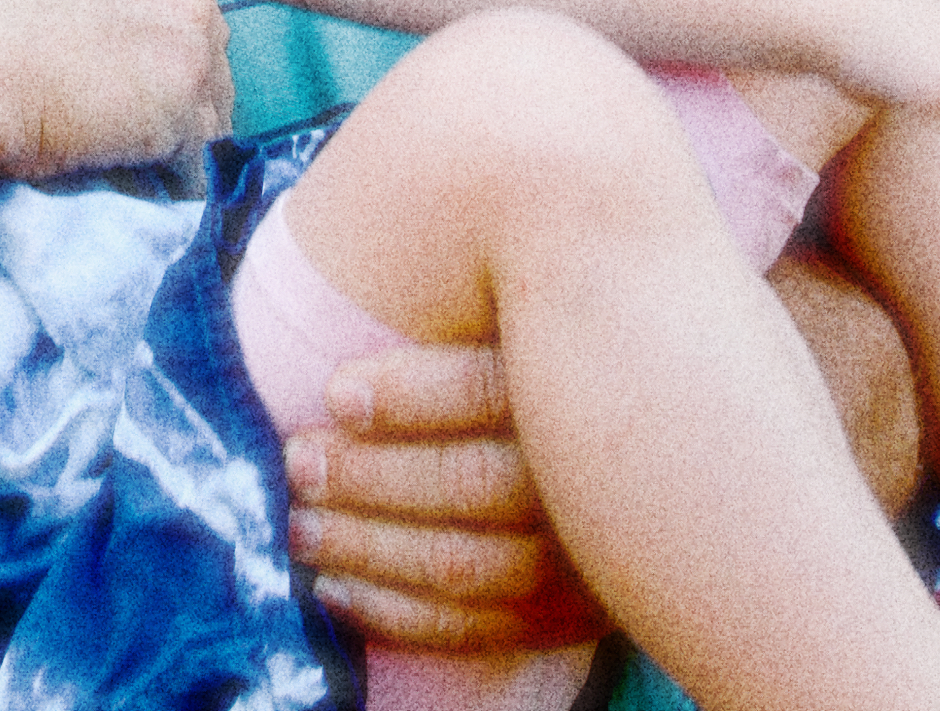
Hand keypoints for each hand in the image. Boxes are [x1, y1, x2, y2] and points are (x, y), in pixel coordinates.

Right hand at [0, 0, 233, 183]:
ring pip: (203, 90)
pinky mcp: (184, 102)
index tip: (85, 48)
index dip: (129, 17)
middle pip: (194, 27)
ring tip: (91, 137)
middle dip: (154, 67)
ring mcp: (189, 28)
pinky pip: (192, 151)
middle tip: (85, 100)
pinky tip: (103, 163)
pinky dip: (158, 167)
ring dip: (162, 119)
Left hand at [278, 341, 602, 654]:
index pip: (491, 389)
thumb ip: (468, 309)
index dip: (407, 395)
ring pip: (465, 566)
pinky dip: (392, 613)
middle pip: (473, 483)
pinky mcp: (573, 618)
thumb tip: (356, 342)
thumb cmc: (545, 364)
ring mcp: (590, 560)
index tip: (333, 393)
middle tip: (298, 460)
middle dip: (368, 477)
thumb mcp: (520, 321)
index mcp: (585, 386)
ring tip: (299, 525)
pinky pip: (474, 629)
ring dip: (365, 549)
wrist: (642, 454)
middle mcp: (595, 480)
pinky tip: (331, 587)